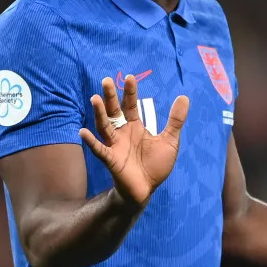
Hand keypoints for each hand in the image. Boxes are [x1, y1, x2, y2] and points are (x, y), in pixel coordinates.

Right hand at [79, 75, 189, 206]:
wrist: (147, 189)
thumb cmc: (155, 165)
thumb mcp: (170, 140)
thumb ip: (175, 120)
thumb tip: (183, 96)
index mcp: (135, 127)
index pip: (130, 105)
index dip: (130, 92)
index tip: (130, 77)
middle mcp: (122, 133)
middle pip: (114, 111)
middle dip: (110, 96)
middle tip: (107, 80)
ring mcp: (115, 145)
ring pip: (104, 126)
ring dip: (99, 113)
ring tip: (95, 98)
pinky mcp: (111, 160)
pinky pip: (99, 149)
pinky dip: (91, 142)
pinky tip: (83, 132)